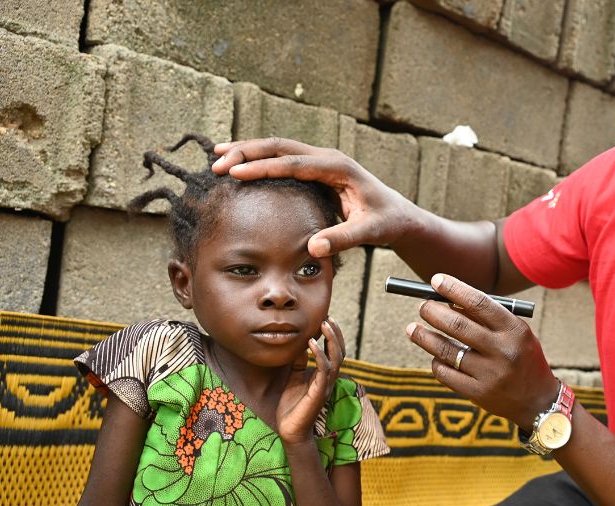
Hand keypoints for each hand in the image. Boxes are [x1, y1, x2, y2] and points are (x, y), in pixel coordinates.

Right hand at [212, 138, 416, 256]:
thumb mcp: (369, 233)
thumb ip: (342, 239)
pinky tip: (238, 165)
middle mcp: (327, 158)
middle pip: (280, 147)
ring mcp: (321, 161)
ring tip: (217, 157)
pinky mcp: (316, 170)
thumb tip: (313, 248)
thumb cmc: (386, 222)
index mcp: (338, 167)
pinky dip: (259, 160)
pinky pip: (283, 159)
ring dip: (248, 151)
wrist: (398, 215)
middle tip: (216, 162)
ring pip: (278, 149)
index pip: (294, 162)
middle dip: (247, 152)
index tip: (235, 171)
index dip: (263, 166)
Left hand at [276, 318, 344, 444]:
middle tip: (328, 318)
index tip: (326, 319)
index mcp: (324, 376)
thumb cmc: (292, 407)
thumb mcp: (293, 379)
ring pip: (336, 358)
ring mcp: (326, 386)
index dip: (333, 336)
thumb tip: (299, 345)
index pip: (334, 352)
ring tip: (324, 324)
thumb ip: (298, 364)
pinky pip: (323, 370)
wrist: (290, 431)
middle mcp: (329, 379)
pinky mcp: (319, 392)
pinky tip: (311, 343)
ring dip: (332, 340)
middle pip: (340, 352)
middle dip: (336, 334)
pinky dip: (320, 355)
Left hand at [405, 274, 559, 428]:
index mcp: (514, 330)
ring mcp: (490, 374)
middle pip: (458, 325)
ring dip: (424, 337)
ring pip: (446, 350)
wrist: (537, 400)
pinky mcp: (478, 393)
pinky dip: (436, 362)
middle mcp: (503, 351)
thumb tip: (447, 301)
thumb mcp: (515, 333)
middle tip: (422, 306)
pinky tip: (435, 355)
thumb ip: (487, 318)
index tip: (436, 280)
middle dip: (433, 312)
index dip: (454, 289)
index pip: (479, 303)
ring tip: (412, 328)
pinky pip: (446, 374)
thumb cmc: (521, 357)